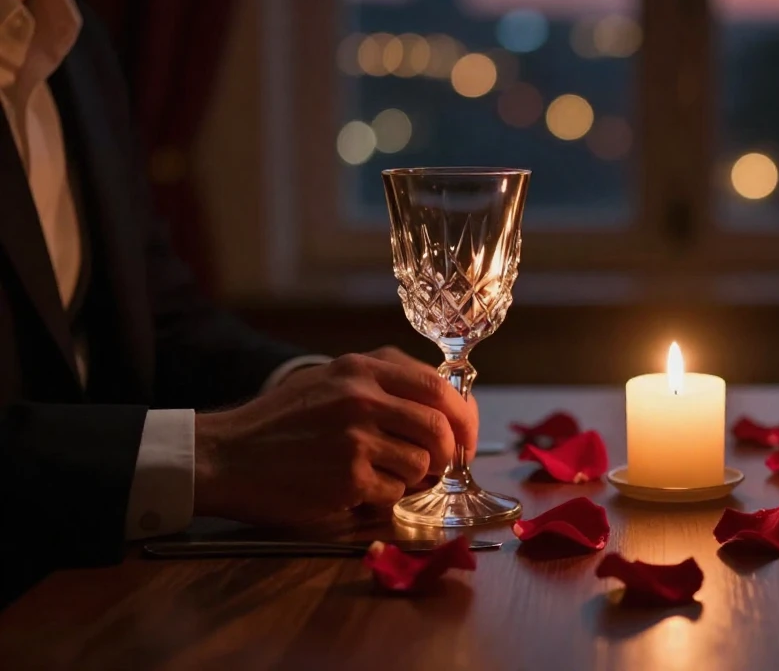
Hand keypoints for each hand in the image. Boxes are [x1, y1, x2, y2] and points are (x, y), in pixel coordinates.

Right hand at [194, 347, 478, 525]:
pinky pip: (394, 493)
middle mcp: (361, 397)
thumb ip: (384, 382)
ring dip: (412, 478)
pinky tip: (356, 490)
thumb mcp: (330, 379)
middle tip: (443, 467)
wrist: (225, 456)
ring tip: (381, 475)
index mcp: (361, 368)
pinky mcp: (347, 478)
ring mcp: (355, 438)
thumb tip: (445, 401)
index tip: (466, 437)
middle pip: (439, 428)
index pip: (438, 386)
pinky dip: (384, 498)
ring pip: (421, 463)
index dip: (463, 415)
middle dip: (451, 453)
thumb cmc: (281, 422)